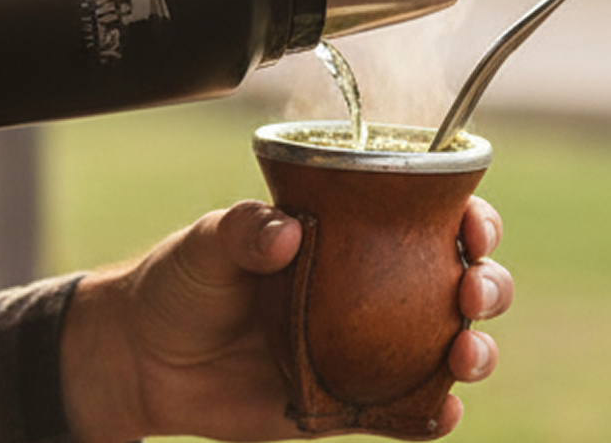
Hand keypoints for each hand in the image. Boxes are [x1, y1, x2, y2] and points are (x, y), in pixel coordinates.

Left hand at [60, 196, 511, 442]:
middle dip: (486, 283)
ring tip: (465, 350)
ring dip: (475, 348)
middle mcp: (364, 287)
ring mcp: (361, 347)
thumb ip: (242, 230)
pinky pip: (406, 414)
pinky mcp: (347, 404)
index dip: (465, 215)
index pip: (422, 215)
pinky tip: (442, 409)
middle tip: (471, 290)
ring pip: (446, 346)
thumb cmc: (178, 284)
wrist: (144, 361)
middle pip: (454, 279)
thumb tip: (288, 232)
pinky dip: (435, 414)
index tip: (470, 224)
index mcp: (340, 235)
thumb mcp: (204, 243)